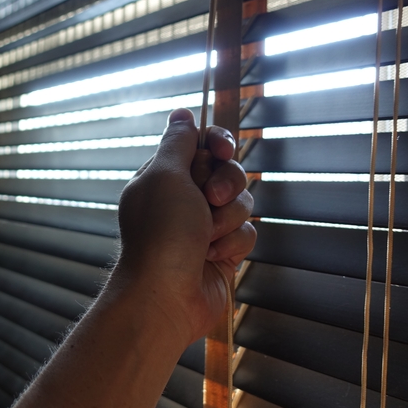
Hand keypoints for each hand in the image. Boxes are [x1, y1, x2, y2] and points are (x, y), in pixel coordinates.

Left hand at [110, 108, 254, 343]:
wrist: (166, 294)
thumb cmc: (161, 232)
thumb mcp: (165, 175)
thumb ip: (178, 142)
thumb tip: (181, 113)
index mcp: (164, 176)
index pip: (202, 143)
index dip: (218, 143)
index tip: (222, 150)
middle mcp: (184, 198)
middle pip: (228, 170)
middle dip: (225, 184)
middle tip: (210, 199)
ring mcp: (204, 225)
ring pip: (241, 203)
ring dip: (226, 218)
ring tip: (205, 237)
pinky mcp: (223, 251)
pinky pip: (246, 233)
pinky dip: (231, 243)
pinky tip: (211, 257)